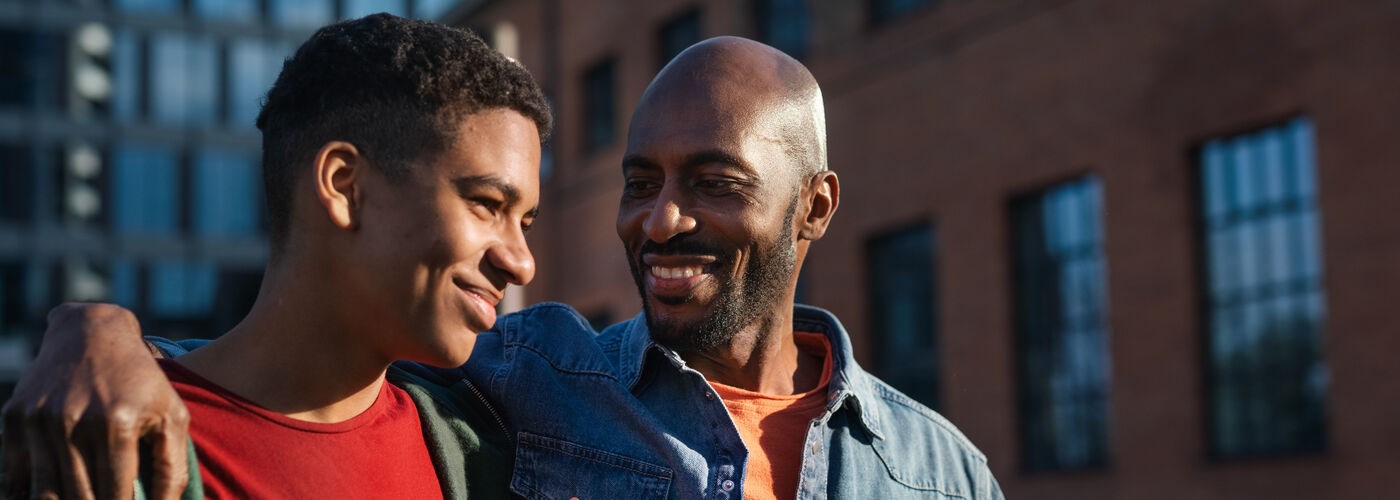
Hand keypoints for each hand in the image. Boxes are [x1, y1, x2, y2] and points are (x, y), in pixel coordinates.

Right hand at [1, 303, 188, 499]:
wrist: (92, 333)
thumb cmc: (141, 381)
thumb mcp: (171, 414)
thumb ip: (173, 465)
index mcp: (117, 423)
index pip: (116, 494)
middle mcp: (74, 422)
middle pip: (79, 498)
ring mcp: (40, 420)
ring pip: (44, 493)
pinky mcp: (15, 417)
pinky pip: (15, 474)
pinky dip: (28, 494)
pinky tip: (50, 496)